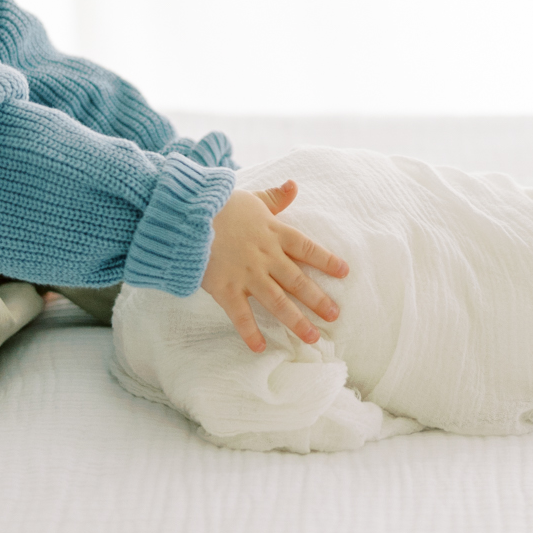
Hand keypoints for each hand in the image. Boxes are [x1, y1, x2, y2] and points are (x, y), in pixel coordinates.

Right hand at [200, 179, 348, 351]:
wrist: (188, 216)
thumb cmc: (220, 206)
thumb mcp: (252, 199)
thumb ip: (275, 198)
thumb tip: (294, 185)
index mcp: (274, 233)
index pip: (307, 248)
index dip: (326, 260)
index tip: (344, 272)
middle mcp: (266, 257)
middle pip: (297, 281)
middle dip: (318, 299)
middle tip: (334, 315)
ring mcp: (247, 275)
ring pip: (277, 301)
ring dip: (296, 321)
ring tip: (312, 337)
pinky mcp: (226, 289)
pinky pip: (241, 315)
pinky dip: (250, 332)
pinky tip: (260, 348)